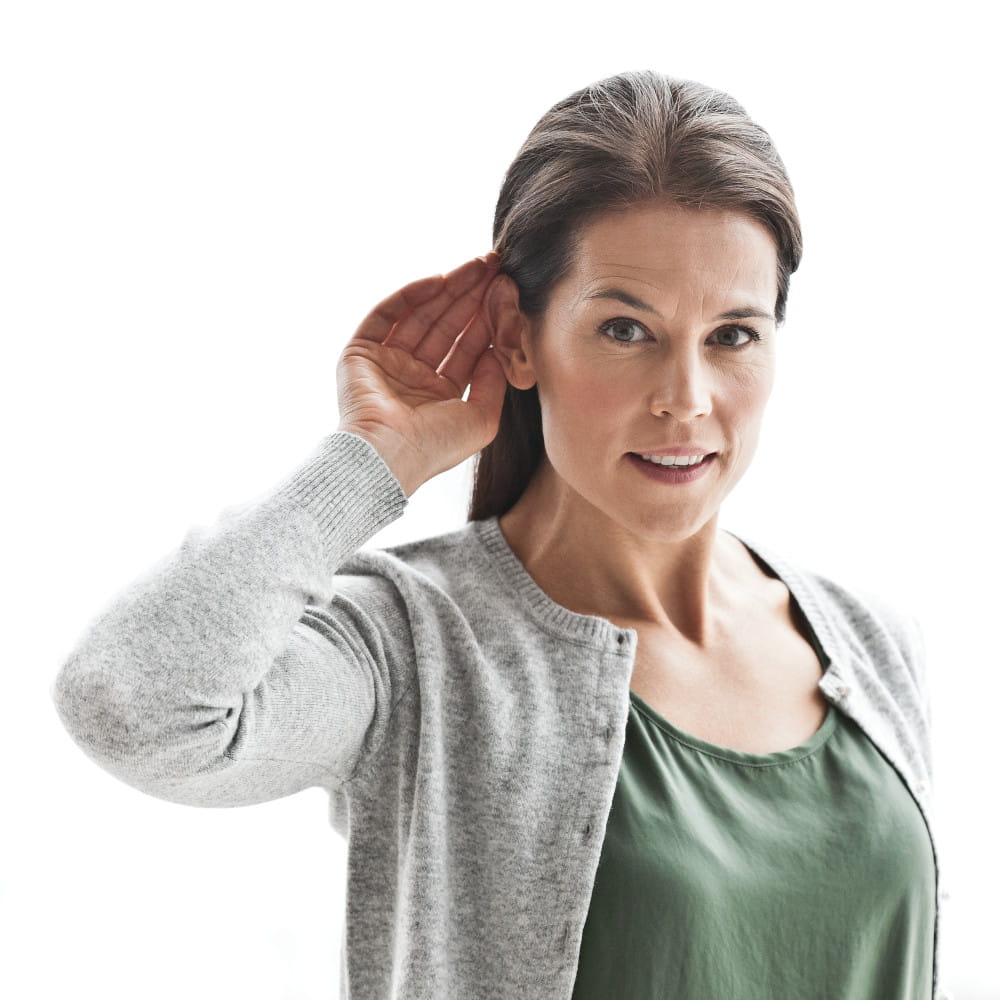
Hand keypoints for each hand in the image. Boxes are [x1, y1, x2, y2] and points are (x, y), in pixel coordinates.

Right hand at [335, 253, 508, 496]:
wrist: (386, 455)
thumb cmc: (435, 446)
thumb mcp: (482, 418)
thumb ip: (494, 382)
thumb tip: (501, 349)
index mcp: (439, 396)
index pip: (467, 348)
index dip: (488, 319)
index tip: (508, 292)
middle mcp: (413, 378)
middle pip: (446, 326)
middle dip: (471, 296)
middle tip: (495, 266)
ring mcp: (386, 363)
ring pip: (421, 316)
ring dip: (448, 289)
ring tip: (476, 266)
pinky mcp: (361, 352)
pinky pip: (387, 315)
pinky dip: (411, 296)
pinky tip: (440, 279)